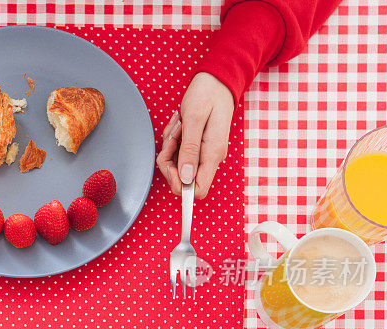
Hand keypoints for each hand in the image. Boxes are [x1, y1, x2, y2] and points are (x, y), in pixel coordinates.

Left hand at [156, 72, 233, 198]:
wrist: (217, 81)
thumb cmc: (207, 95)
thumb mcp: (194, 120)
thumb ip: (190, 150)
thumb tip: (186, 178)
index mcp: (212, 155)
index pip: (198, 190)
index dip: (180, 185)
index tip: (171, 167)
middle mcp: (209, 158)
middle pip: (182, 179)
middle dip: (169, 160)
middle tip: (173, 137)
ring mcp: (203, 153)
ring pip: (177, 165)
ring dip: (170, 146)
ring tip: (178, 125)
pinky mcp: (197, 147)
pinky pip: (177, 152)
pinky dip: (173, 140)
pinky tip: (179, 125)